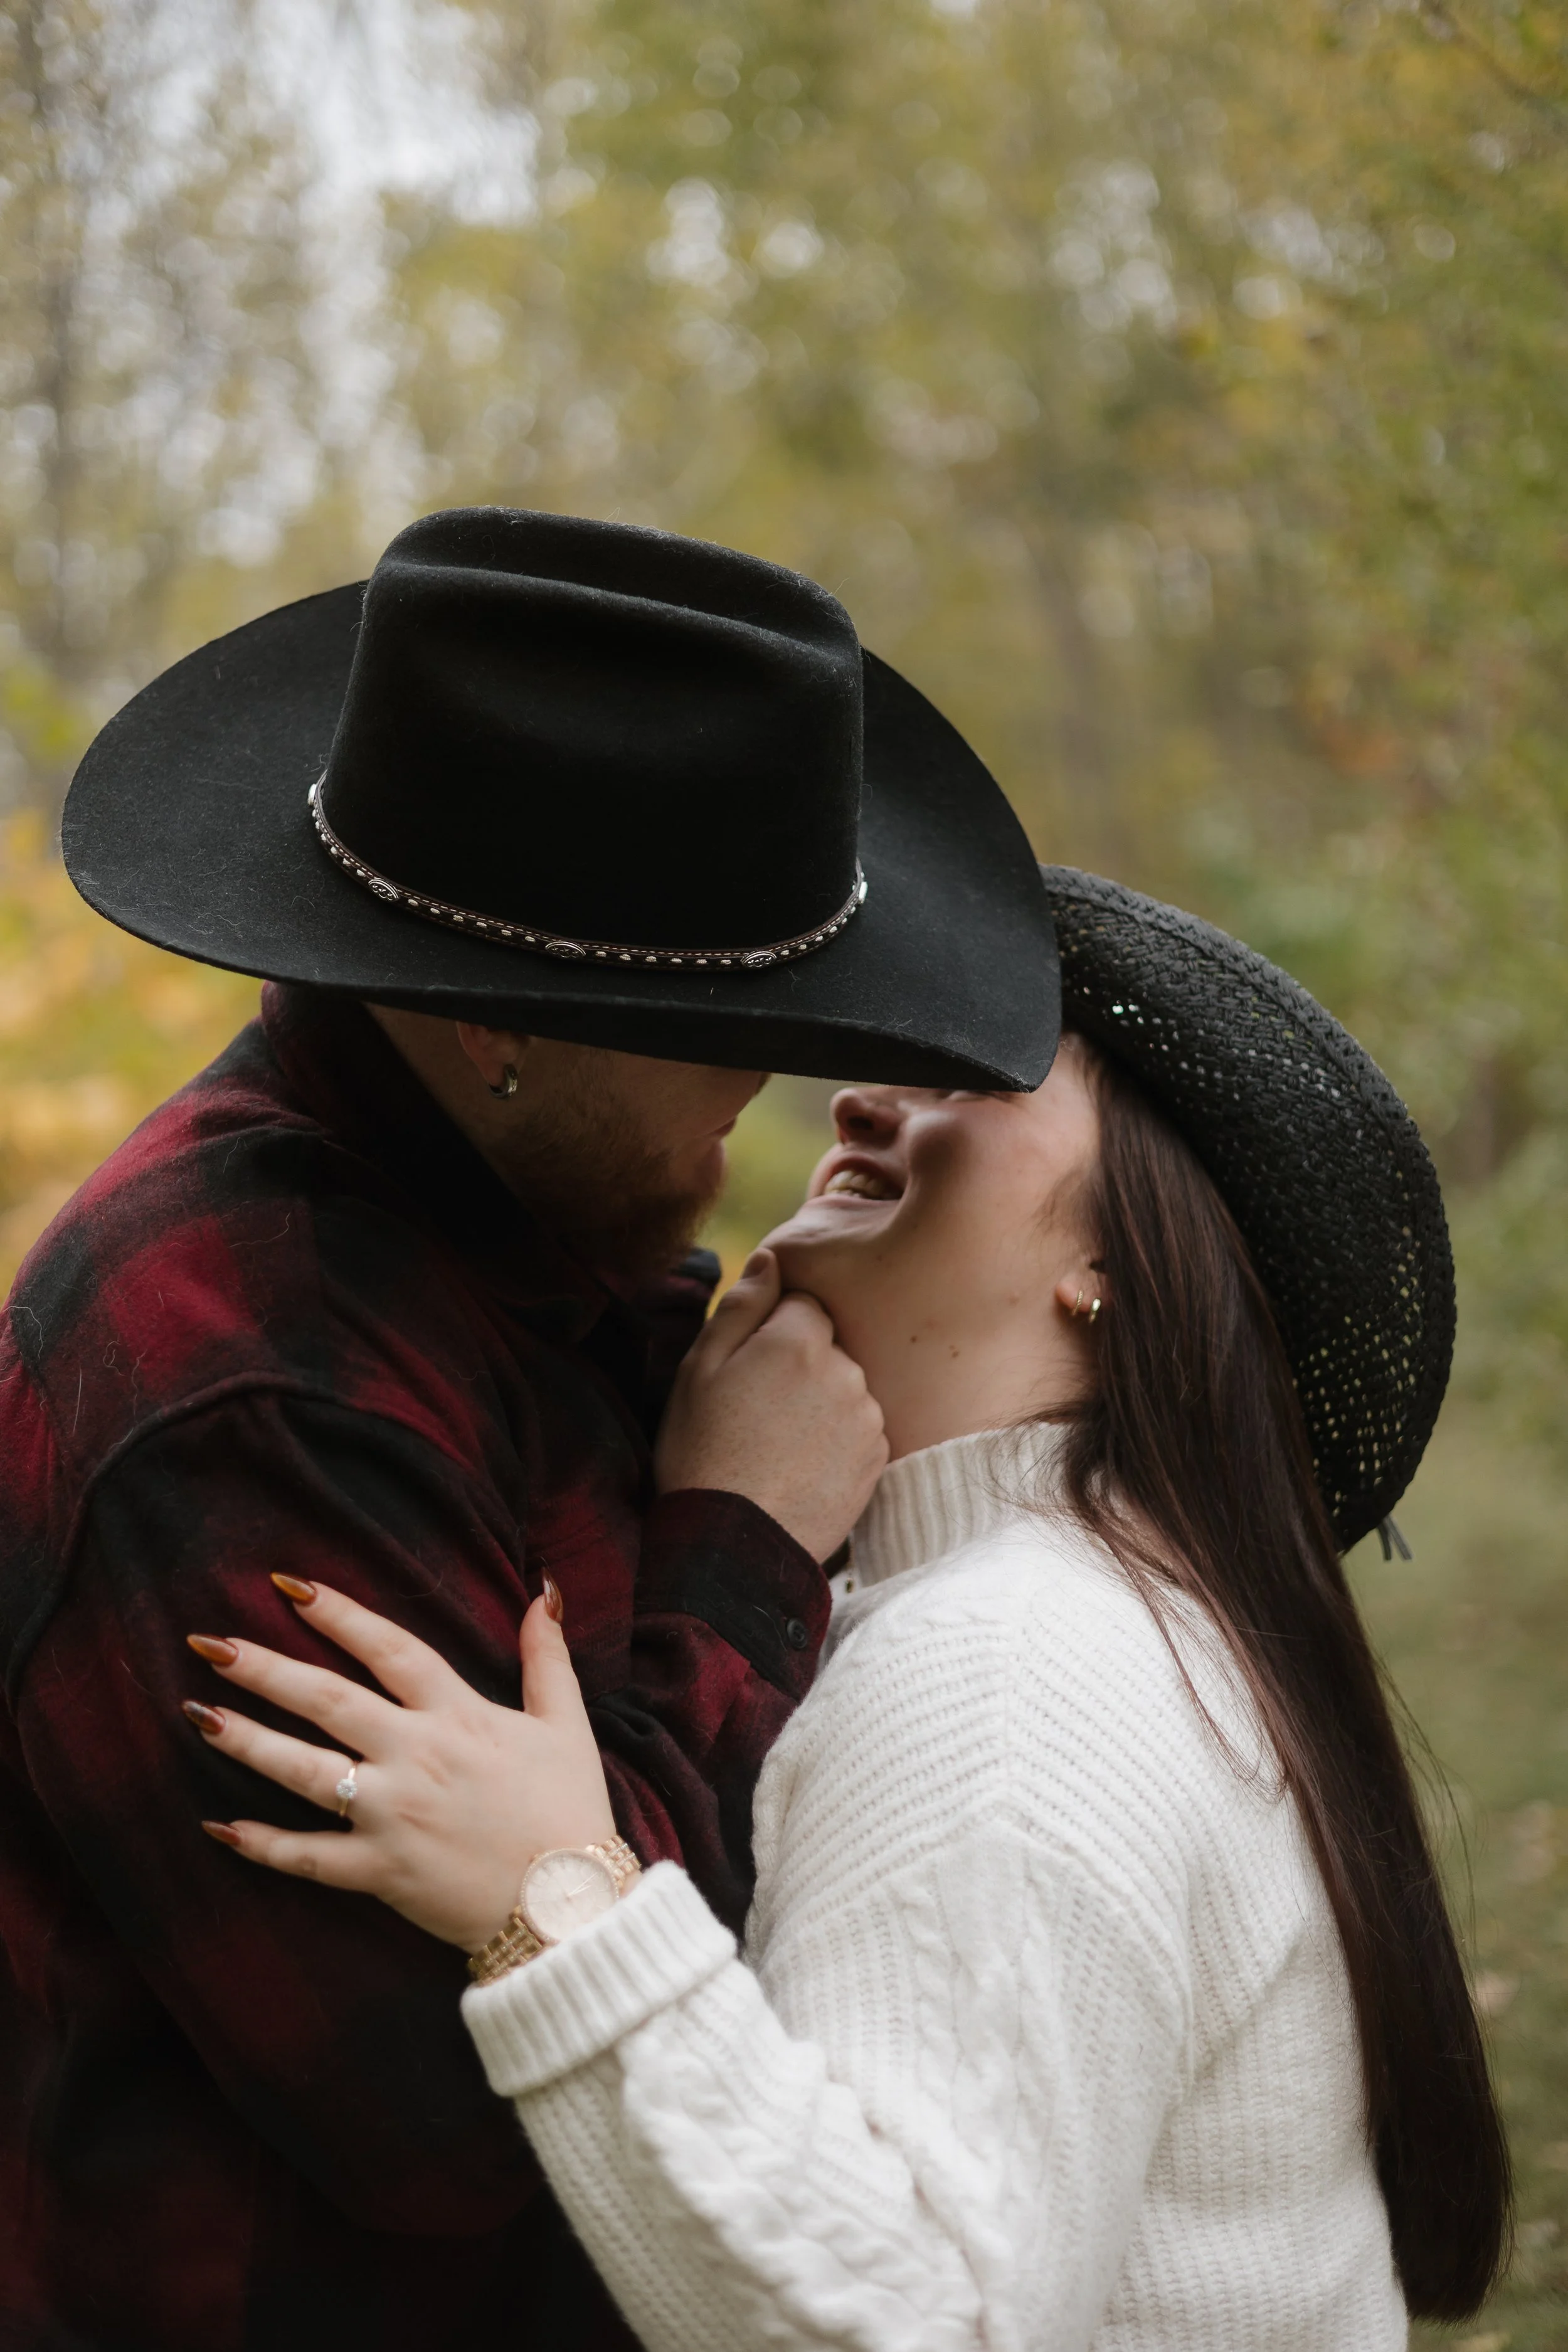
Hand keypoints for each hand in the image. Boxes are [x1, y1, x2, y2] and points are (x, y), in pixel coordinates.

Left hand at [185, 1579, 614, 1952]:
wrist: (570, 1906)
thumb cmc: (569, 1809)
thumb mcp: (565, 1723)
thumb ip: (547, 1657)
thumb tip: (543, 1592)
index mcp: (458, 1715)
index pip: (389, 1648)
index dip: (339, 1614)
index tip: (288, 1587)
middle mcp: (416, 1756)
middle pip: (328, 1700)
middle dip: (265, 1669)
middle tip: (211, 1643)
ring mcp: (392, 1814)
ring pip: (306, 1770)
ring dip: (249, 1741)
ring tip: (199, 1714)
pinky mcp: (380, 1870)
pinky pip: (309, 1858)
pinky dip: (264, 1844)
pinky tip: (220, 1827)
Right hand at [654, 1248, 888, 1561]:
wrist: (733, 1546)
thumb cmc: (702, 1452)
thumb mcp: (699, 1370)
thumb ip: (742, 1306)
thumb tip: (771, 1256)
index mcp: (799, 1340)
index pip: (803, 1304)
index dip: (773, 1332)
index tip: (750, 1369)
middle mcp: (846, 1371)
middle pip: (829, 1345)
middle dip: (800, 1365)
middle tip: (758, 1412)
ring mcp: (868, 1417)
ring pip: (846, 1386)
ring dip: (821, 1402)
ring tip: (779, 1444)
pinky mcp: (880, 1458)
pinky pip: (861, 1427)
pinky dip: (838, 1438)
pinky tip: (803, 1464)